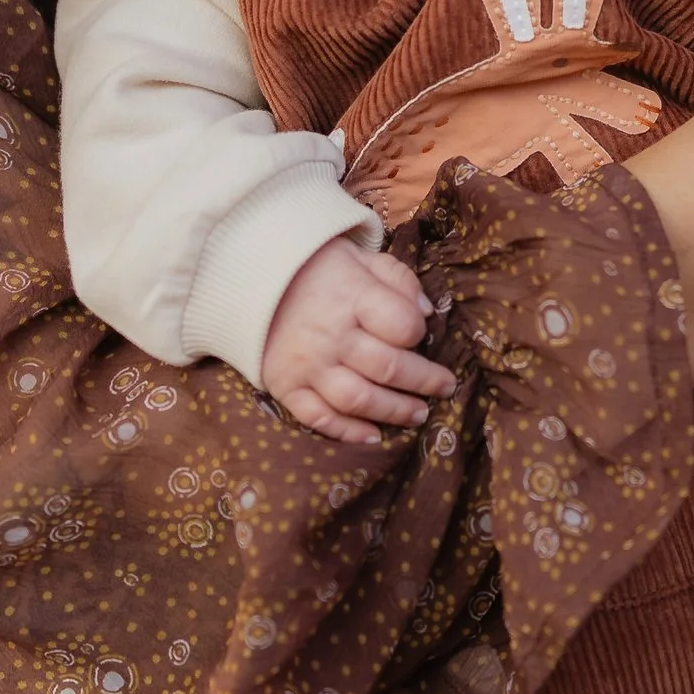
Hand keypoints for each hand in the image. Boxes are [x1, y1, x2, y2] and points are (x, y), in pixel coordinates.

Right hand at [261, 240, 457, 444]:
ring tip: (418, 414)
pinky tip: (374, 436)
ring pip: (359, 399)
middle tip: (445, 387)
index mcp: (351, 296)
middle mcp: (330, 335)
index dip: (418, 332)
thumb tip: (427, 314)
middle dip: (425, 381)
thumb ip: (398, 280)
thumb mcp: (359, 256)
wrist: (248, 277)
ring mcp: (306, 365)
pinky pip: (319, 417)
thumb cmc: (314, 267)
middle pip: (388, 368)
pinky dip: (348, 431)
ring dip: (395, 411)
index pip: (402, 325)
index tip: (421, 334)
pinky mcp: (285, 387)